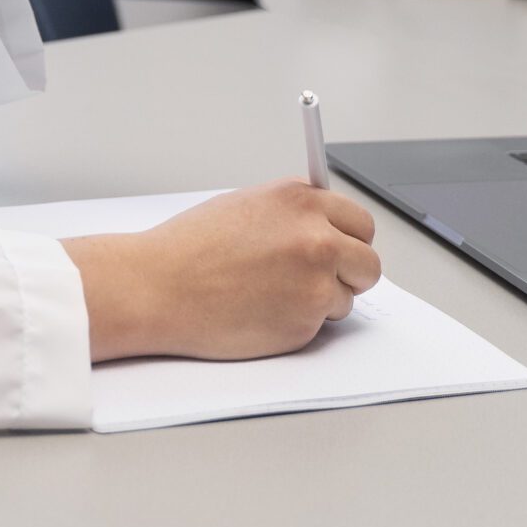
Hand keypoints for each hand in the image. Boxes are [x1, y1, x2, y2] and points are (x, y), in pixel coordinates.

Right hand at [62, 181, 381, 361]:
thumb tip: (323, 226)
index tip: (340, 248)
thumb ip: (293, 213)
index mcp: (301, 201)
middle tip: (320, 279)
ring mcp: (315, 282)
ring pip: (347, 297)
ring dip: (322, 301)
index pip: (359, 222)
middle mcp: (316, 238)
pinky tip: (262, 312)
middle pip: (368, 262)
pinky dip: (298, 323)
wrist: (158, 287)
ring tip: (273, 295)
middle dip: (350, 273)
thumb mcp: (246, 206)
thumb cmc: (189, 248)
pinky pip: (320, 325)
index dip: (348, 239)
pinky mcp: (305, 321)